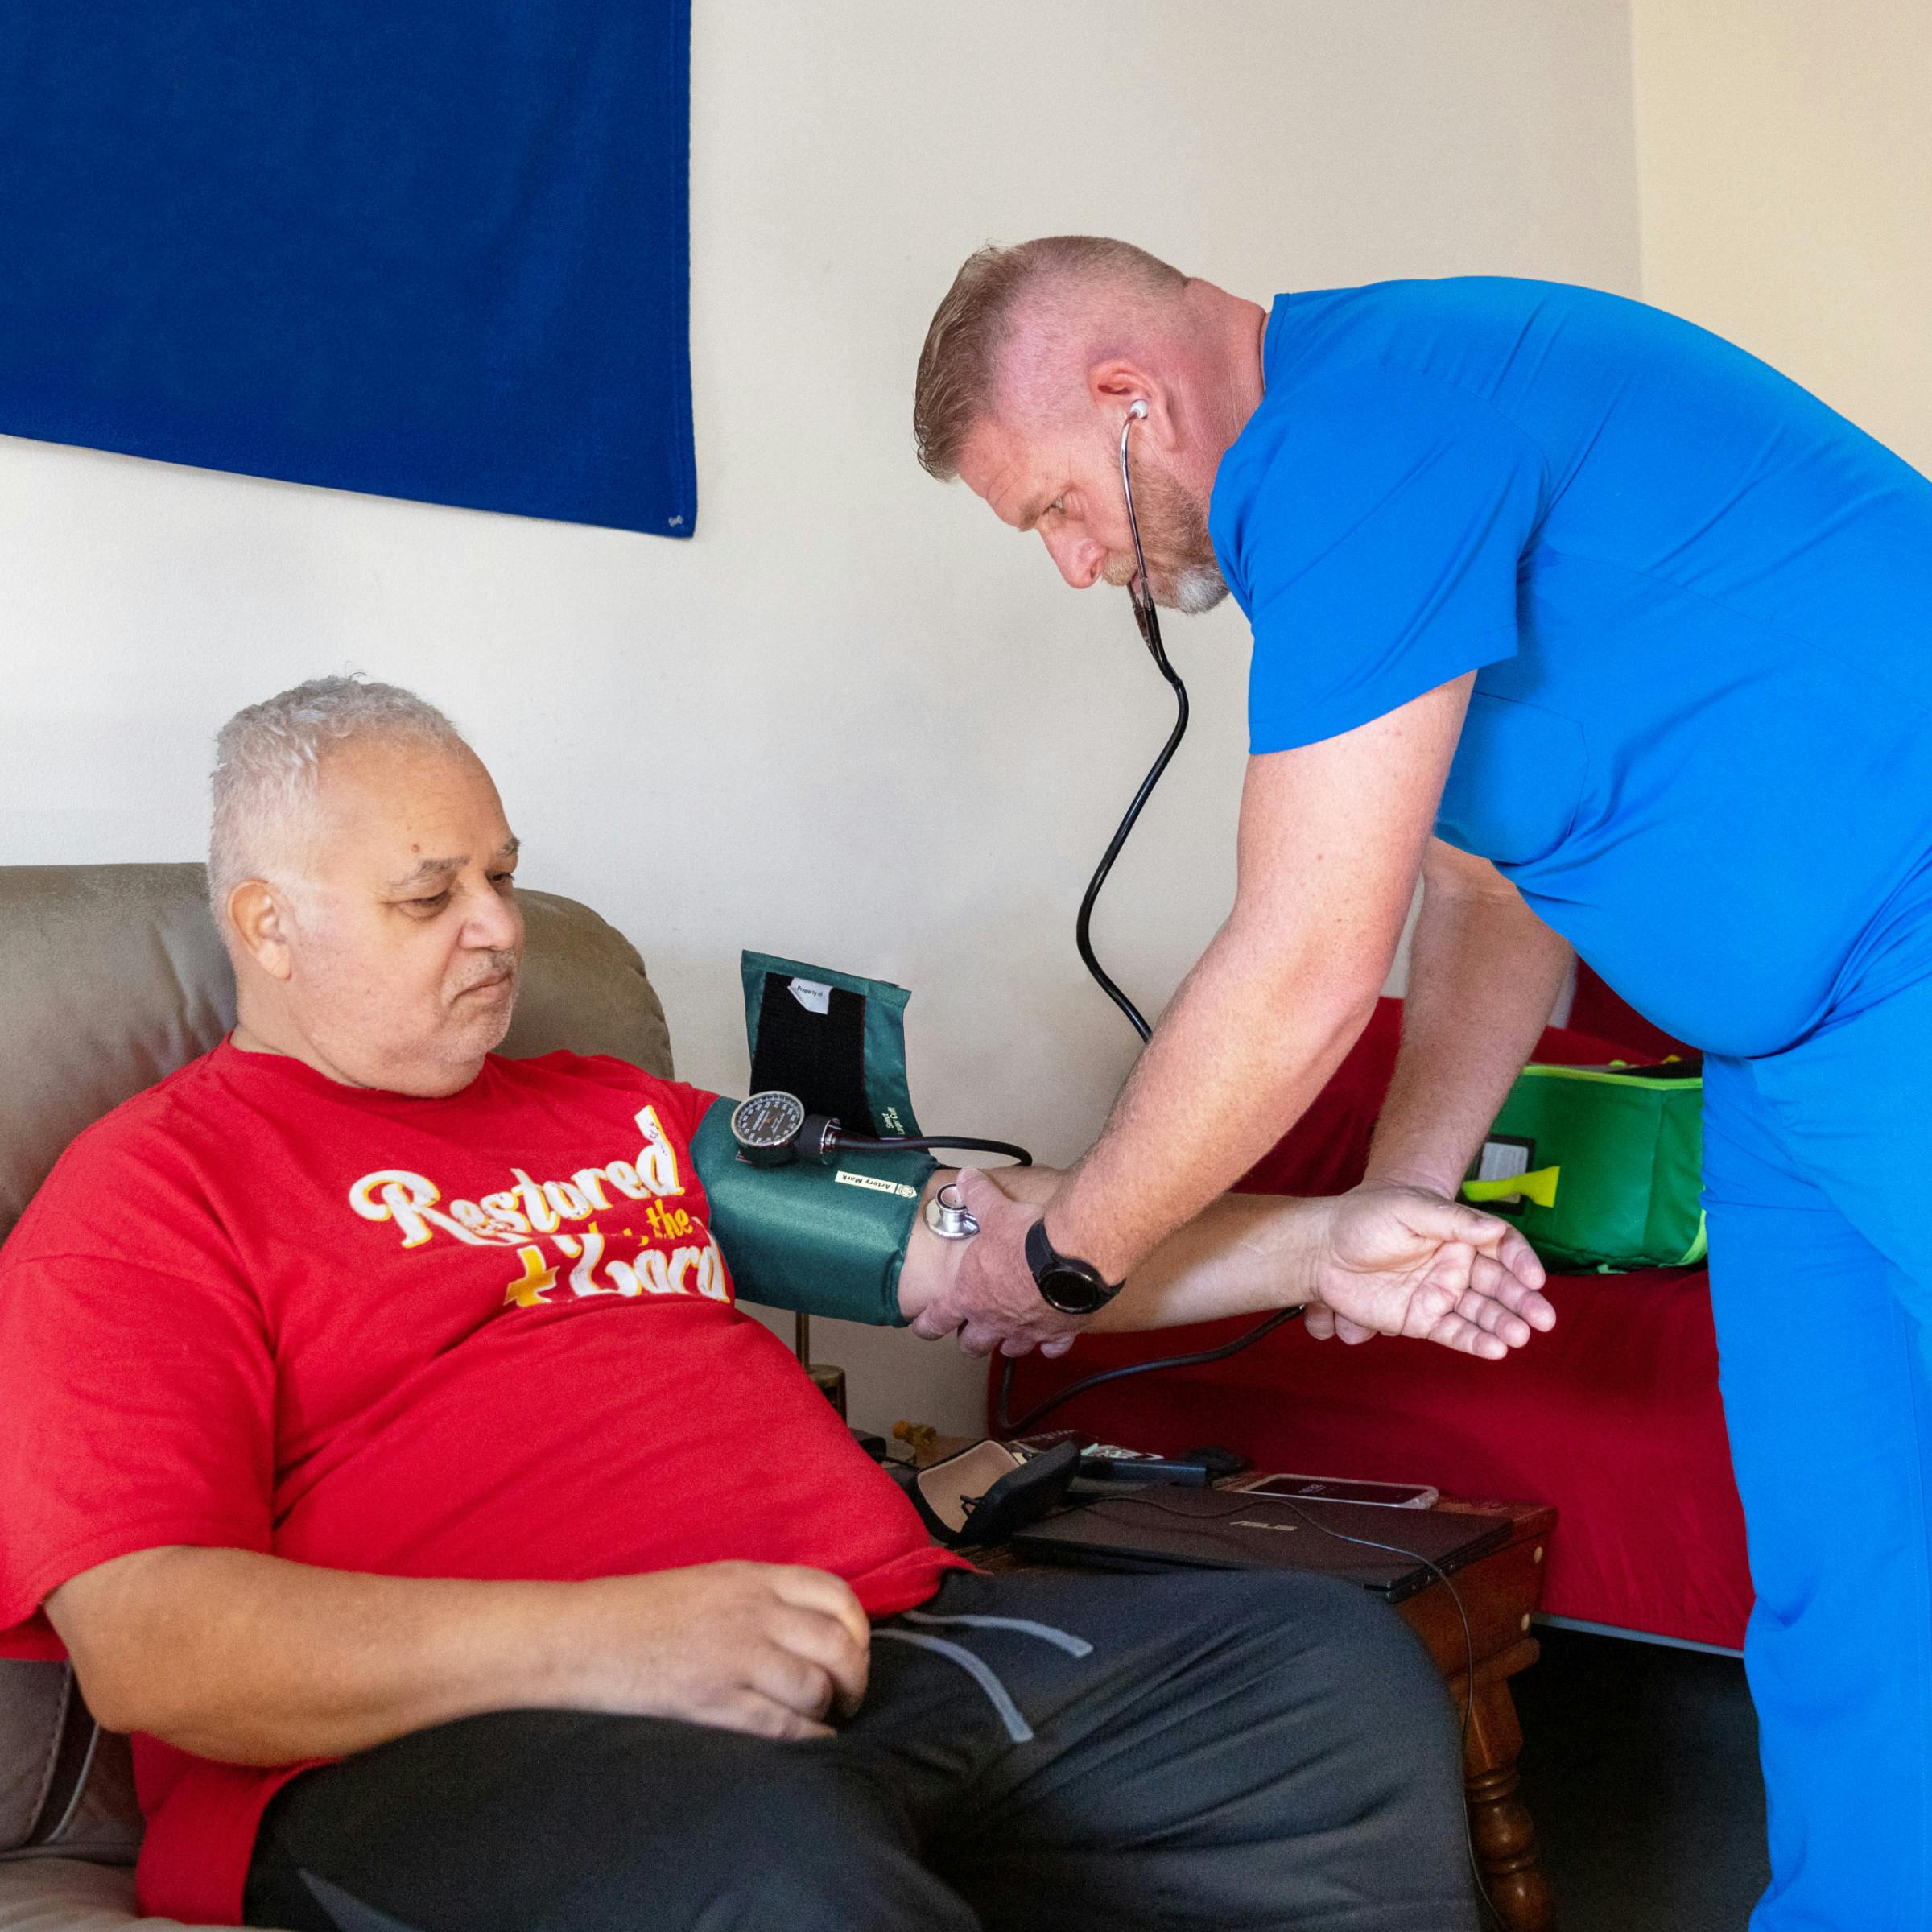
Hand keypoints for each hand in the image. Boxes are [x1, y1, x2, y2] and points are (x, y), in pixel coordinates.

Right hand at [565, 1562, 869, 1741]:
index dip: (860, 1628)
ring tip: (827, 1719)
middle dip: (857, 1677)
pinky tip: (810, 1744)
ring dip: (832, 1709)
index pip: (836, 1595)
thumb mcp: (711, 1581)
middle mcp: (753, 1613)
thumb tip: (811, 1627)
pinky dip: (809, 1740)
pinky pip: (784, 1727)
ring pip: (818, 1687)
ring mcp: (736, 1658)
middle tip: (850, 1695)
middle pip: (839, 1644)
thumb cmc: (641, 1611)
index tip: (856, 1650)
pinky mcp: (715, 1703)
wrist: (582, 1636)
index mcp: (753, 1578)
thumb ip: (761, 1596)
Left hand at [909, 1168, 1088, 1357]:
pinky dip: (1050, 1345)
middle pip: (974, 1344)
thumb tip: (967, 1178)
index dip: (927, 1325)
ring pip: (1011, 1349)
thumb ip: (979, 1196)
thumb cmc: (1025, 1239)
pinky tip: (1051, 1339)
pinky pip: (1051, 1348)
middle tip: (971, 1334)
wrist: (1068, 1257)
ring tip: (1009, 1338)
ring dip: (1008, 1344)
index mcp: (970, 1294)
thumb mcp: (996, 1211)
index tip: (924, 1327)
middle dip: (970, 1340)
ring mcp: (1026, 1330)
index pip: (937, 1319)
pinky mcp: (1058, 1332)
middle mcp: (995, 1319)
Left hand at [1304, 1184, 1554, 1358]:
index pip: (1502, 1247)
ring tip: (1521, 1336)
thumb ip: (1453, 1220)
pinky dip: (1475, 1341)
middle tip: (1543, 1319)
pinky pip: (1454, 1332)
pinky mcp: (1421, 1319)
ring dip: (1503, 1324)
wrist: (1321, 1248)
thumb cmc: (1364, 1217)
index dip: (1521, 1262)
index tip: (1534, 1279)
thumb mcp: (1409, 1208)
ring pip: (1481, 1312)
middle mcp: (1455, 1265)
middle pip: (1499, 1284)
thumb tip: (1496, 1229)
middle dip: (1523, 1302)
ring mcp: (1439, 1293)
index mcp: (1458, 1233)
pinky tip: (1495, 1349)